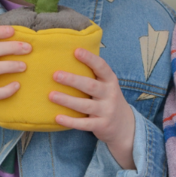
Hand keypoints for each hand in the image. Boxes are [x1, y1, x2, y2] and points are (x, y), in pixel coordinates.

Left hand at [50, 48, 135, 168]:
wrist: (124, 125)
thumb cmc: (108, 99)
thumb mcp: (107, 85)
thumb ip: (94, 75)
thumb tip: (69, 58)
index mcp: (110, 81)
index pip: (101, 67)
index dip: (89, 59)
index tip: (76, 51)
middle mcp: (110, 94)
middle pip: (90, 86)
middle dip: (73, 80)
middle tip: (56, 75)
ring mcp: (106, 110)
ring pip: (85, 105)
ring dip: (67, 100)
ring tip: (51, 95)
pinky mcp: (101, 125)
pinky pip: (84, 123)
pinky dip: (71, 121)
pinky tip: (58, 118)